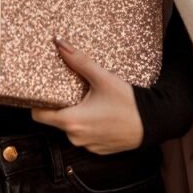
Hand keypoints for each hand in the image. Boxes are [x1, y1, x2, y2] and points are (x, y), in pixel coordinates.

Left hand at [30, 36, 144, 153]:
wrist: (154, 123)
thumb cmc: (128, 102)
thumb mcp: (103, 79)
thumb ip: (79, 61)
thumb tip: (59, 43)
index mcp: (71, 121)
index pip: (38, 115)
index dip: (38, 102)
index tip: (42, 90)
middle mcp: (75, 137)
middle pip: (55, 119)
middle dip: (60, 105)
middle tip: (68, 88)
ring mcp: (87, 146)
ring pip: (71, 127)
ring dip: (75, 114)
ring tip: (86, 98)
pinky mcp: (98, 149)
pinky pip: (85, 135)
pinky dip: (87, 124)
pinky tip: (99, 112)